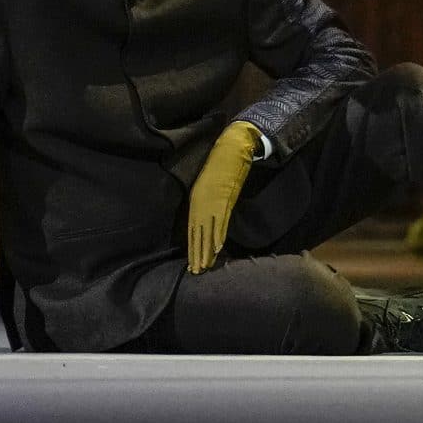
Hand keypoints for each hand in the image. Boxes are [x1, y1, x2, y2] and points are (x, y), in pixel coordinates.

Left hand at [187, 120, 262, 273]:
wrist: (229, 151)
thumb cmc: (216, 166)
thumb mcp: (204, 186)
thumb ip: (204, 203)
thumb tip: (203, 221)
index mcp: (195, 202)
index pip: (192, 231)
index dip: (193, 249)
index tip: (192, 264)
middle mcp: (201, 205)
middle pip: (198, 235)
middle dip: (198, 254)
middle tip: (196, 271)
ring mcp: (213, 204)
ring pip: (208, 232)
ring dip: (207, 251)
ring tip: (205, 266)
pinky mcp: (224, 201)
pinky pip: (221, 222)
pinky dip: (219, 236)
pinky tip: (217, 249)